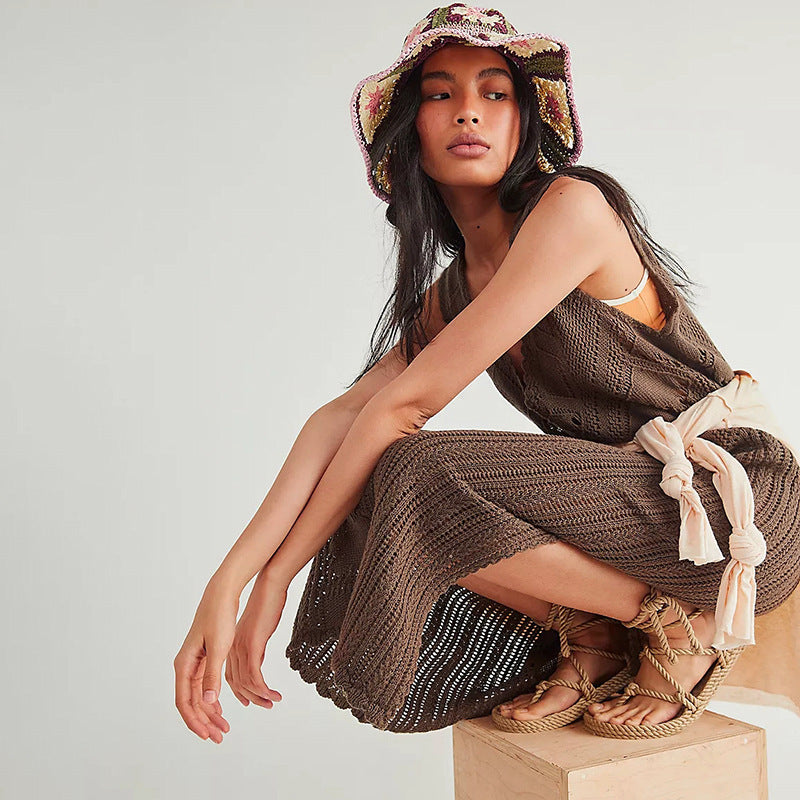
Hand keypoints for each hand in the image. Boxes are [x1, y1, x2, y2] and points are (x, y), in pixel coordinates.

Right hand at [174, 583, 238, 742]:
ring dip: (209, 713)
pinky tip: (221, 709)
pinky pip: (203, 686)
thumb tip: (209, 703)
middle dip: (204, 721)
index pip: (185, 702)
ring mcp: (193, 662)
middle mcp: (185, 665)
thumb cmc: (219, 617)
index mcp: (184, 664)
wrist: (222, 595)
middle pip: (190, 703)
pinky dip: (212, 700)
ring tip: (223, 728)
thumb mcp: (219, 648)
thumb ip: (212, 676)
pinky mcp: (203, 658)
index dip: (195, 721)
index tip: (208, 735)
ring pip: (198, 696)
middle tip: (220, 737)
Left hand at [226, 569, 286, 709]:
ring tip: (273, 701)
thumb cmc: (266, 605)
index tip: (250, 701)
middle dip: (251, 698)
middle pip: (236, 684)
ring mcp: (241, 647)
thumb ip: (254, 647)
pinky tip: (273, 694)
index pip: (230, 676)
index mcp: (231, 644)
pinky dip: (263, 689)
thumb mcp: (257, 630)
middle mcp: (233, 648)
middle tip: (266, 705)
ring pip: (245, 683)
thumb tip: (256, 661)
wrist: (269, 587)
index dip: (239, 692)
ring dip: (259, 696)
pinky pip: (254, 676)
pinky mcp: (251, 645)